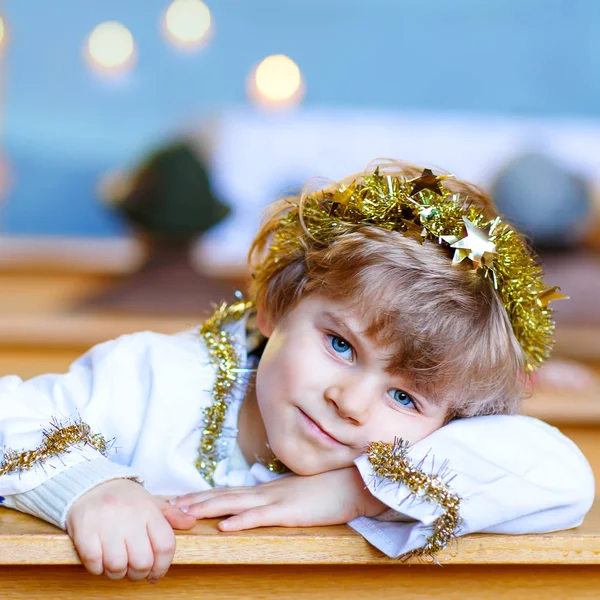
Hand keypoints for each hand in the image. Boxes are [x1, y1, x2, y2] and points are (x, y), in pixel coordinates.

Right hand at [66, 479, 195, 581]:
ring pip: (117, 566)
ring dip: (117, 573)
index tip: (156, 574)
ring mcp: (105, 523)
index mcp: (148, 509)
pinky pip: (94, 562)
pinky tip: (100, 561)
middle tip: (135, 572)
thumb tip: (191, 523)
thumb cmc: (123, 498)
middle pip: (142, 561)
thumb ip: (170, 515)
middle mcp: (129, 516)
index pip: (165, 545)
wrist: (89, 484)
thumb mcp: (150, 501)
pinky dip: (98, 568)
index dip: (163, 566)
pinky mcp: (84, 530)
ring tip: (117, 566)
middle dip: (139, 574)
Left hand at [169, 467, 386, 530]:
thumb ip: (280, 500)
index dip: (203, 495)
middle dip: (195, 501)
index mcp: (268, 490)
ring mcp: (277, 500)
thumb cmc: (330, 489)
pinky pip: (262, 517)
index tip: (180, 500)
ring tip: (183, 513)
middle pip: (224, 495)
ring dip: (207, 508)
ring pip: (236, 504)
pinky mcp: (291, 512)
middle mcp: (267, 492)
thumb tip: (263, 505)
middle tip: (169, 506)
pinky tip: (224, 526)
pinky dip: (241, 521)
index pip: (229, 492)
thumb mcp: (299, 495)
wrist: (356, 481)